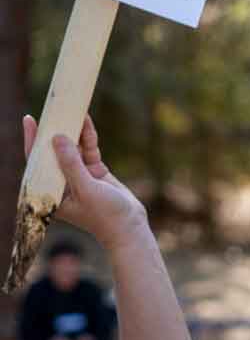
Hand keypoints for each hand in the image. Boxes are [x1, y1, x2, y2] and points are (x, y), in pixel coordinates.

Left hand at [23, 115, 147, 248]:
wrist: (130, 228)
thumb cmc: (106, 216)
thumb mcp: (86, 190)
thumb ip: (71, 164)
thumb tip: (57, 138)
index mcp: (53, 192)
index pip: (37, 163)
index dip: (33, 141)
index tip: (30, 120)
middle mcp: (63, 183)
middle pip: (53, 152)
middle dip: (53, 132)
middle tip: (50, 111)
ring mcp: (79, 176)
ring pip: (72, 148)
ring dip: (73, 131)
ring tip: (71, 111)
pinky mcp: (95, 172)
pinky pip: (88, 150)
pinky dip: (88, 137)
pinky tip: (86, 122)